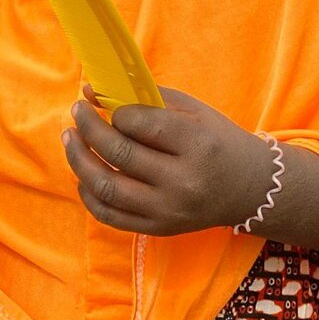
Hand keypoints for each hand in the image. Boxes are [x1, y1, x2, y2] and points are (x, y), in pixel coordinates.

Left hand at [62, 88, 273, 235]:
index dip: (114, 111)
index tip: (104, 101)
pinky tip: (82, 173)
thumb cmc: (218, 140)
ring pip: (107, 187)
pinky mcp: (158, 229)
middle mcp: (181, 182)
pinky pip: (110, 215)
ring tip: (70, 137)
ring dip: (79, 160)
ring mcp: (168, 210)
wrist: (248, 188)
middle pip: (119, 153)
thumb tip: (93, 90)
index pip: (141, 124)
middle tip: (77, 111)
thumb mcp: (193, 111)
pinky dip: (89, 193)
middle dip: (89, 127)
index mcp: (196, 144)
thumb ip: (146, 98)